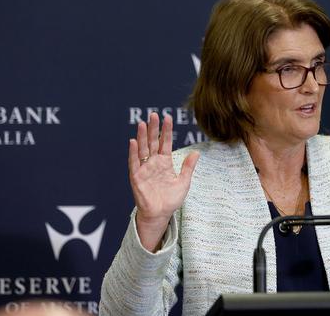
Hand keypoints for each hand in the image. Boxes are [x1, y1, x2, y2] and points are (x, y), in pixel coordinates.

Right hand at [128, 112, 198, 250]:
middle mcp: (154, 163)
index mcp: (165, 162)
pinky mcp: (137, 177)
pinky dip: (133, 153)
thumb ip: (188, 167)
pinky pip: (134, 163)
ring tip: (142, 123)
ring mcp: (144, 169)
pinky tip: (133, 142)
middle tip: (154, 115)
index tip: (168, 117)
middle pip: (152, 142)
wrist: (161, 214)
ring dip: (142, 137)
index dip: (166, 131)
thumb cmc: (171, 199)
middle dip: (153, 129)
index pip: (165, 142)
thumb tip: (196, 152)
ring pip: (142, 149)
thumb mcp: (184, 182)